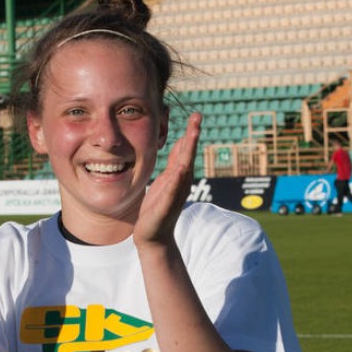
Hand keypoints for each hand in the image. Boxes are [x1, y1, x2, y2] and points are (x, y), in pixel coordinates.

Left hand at [133, 112, 201, 246]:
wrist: (153, 236)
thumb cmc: (158, 208)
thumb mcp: (166, 179)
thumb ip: (174, 163)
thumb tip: (181, 142)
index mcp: (179, 175)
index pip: (186, 150)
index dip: (191, 132)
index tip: (196, 115)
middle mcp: (182, 182)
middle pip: (189, 154)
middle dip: (193, 135)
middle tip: (198, 117)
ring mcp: (176, 193)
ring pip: (184, 167)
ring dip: (189, 150)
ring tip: (192, 133)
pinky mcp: (167, 204)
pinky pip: (174, 189)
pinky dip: (178, 178)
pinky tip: (181, 168)